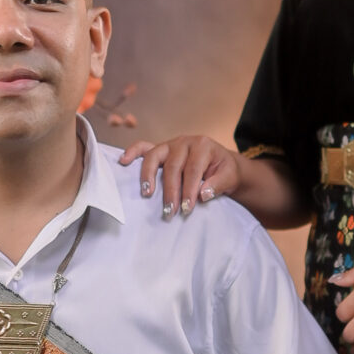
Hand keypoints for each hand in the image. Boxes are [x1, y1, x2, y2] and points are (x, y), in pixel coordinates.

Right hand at [119, 132, 244, 217]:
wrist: (222, 164)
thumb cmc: (224, 171)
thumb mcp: (230, 177)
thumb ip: (218, 184)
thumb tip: (202, 194)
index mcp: (203, 146)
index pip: (193, 170)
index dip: (189, 190)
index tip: (187, 209)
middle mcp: (184, 142)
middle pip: (173, 166)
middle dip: (171, 190)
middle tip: (170, 211)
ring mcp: (170, 145)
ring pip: (155, 156)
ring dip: (148, 175)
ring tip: (147, 193)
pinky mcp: (161, 149)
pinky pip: (144, 147)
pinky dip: (133, 152)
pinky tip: (123, 161)